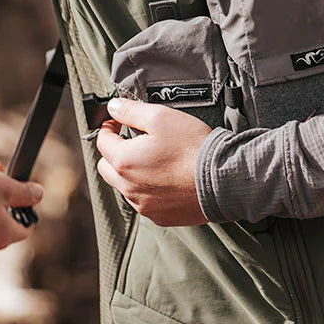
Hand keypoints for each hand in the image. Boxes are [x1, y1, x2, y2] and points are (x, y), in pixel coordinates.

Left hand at [96, 98, 211, 226]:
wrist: (221, 179)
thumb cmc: (193, 147)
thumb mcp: (161, 116)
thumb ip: (131, 111)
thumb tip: (113, 107)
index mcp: (124, 162)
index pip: (102, 141)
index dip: (109, 127)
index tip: (117, 122)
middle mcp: (129, 188)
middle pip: (107, 168)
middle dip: (115, 152)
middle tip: (133, 141)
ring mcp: (144, 205)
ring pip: (126, 187)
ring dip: (132, 173)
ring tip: (155, 160)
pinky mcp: (160, 216)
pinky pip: (145, 201)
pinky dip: (150, 190)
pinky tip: (168, 178)